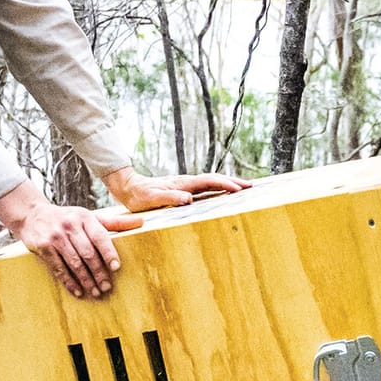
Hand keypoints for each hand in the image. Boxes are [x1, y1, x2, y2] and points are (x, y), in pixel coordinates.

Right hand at [0, 181, 141, 298]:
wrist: (33, 214)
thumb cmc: (68, 218)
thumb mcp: (89, 216)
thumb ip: (114, 222)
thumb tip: (141, 222)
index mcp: (85, 217)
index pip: (99, 236)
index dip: (108, 252)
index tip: (116, 267)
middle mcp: (70, 226)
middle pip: (87, 253)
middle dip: (98, 272)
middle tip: (106, 287)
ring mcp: (55, 237)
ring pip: (74, 262)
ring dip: (86, 279)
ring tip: (95, 291)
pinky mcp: (43, 247)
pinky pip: (58, 268)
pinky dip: (69, 281)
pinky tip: (78, 291)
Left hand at [103, 168, 249, 212]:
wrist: (129, 188)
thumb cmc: (139, 196)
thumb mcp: (152, 199)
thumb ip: (169, 198)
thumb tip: (188, 200)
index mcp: (183, 184)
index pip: (209, 182)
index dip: (224, 185)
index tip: (239, 189)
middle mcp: (187, 183)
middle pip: (215, 179)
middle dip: (233, 182)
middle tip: (251, 186)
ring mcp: (186, 186)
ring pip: (212, 183)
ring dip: (228, 184)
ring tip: (244, 188)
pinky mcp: (184, 190)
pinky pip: (206, 189)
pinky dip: (218, 189)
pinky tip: (223, 194)